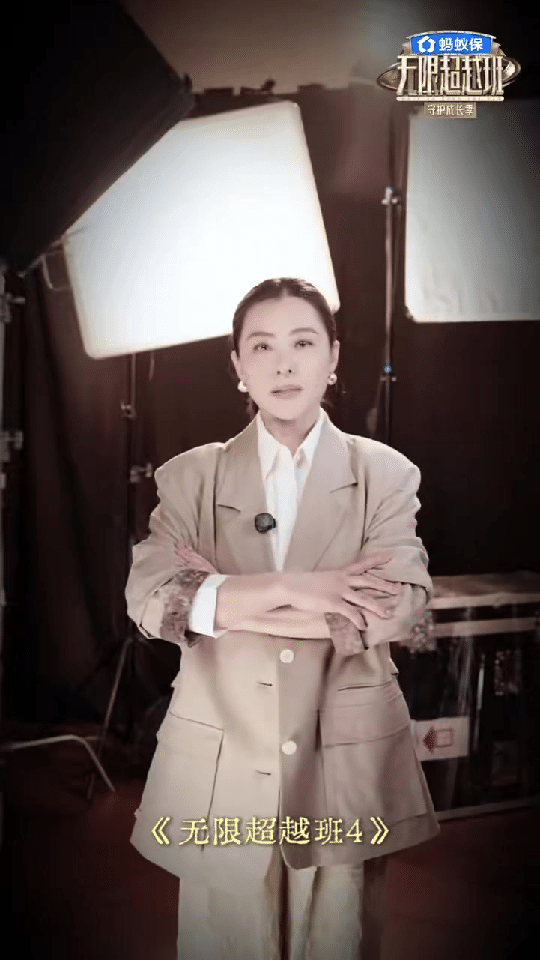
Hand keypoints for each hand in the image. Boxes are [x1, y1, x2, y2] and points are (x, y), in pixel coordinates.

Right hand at [280, 552, 399, 630]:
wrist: (291, 586)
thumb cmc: (304, 584)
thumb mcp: (323, 578)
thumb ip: (334, 582)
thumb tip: (340, 588)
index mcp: (340, 572)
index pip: (362, 564)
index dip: (376, 560)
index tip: (390, 557)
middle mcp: (343, 580)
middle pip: (369, 581)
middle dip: (385, 585)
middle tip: (399, 589)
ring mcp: (339, 591)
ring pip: (364, 598)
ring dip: (377, 606)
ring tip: (388, 614)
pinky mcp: (333, 603)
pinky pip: (350, 612)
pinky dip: (358, 619)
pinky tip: (364, 626)